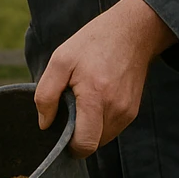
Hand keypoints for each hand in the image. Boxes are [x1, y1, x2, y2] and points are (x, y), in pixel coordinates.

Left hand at [35, 0, 175, 157]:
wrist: (133, 30)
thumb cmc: (92, 44)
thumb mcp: (60, 60)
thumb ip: (46, 95)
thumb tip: (45, 124)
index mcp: (96, 97)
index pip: (84, 144)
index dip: (68, 146)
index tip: (59, 133)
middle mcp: (116, 109)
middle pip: (92, 145)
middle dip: (77, 137)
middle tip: (68, 113)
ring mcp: (128, 111)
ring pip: (102, 139)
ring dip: (88, 129)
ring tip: (83, 104)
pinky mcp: (133, 111)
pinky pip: (110, 129)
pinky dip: (99, 123)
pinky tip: (94, 103)